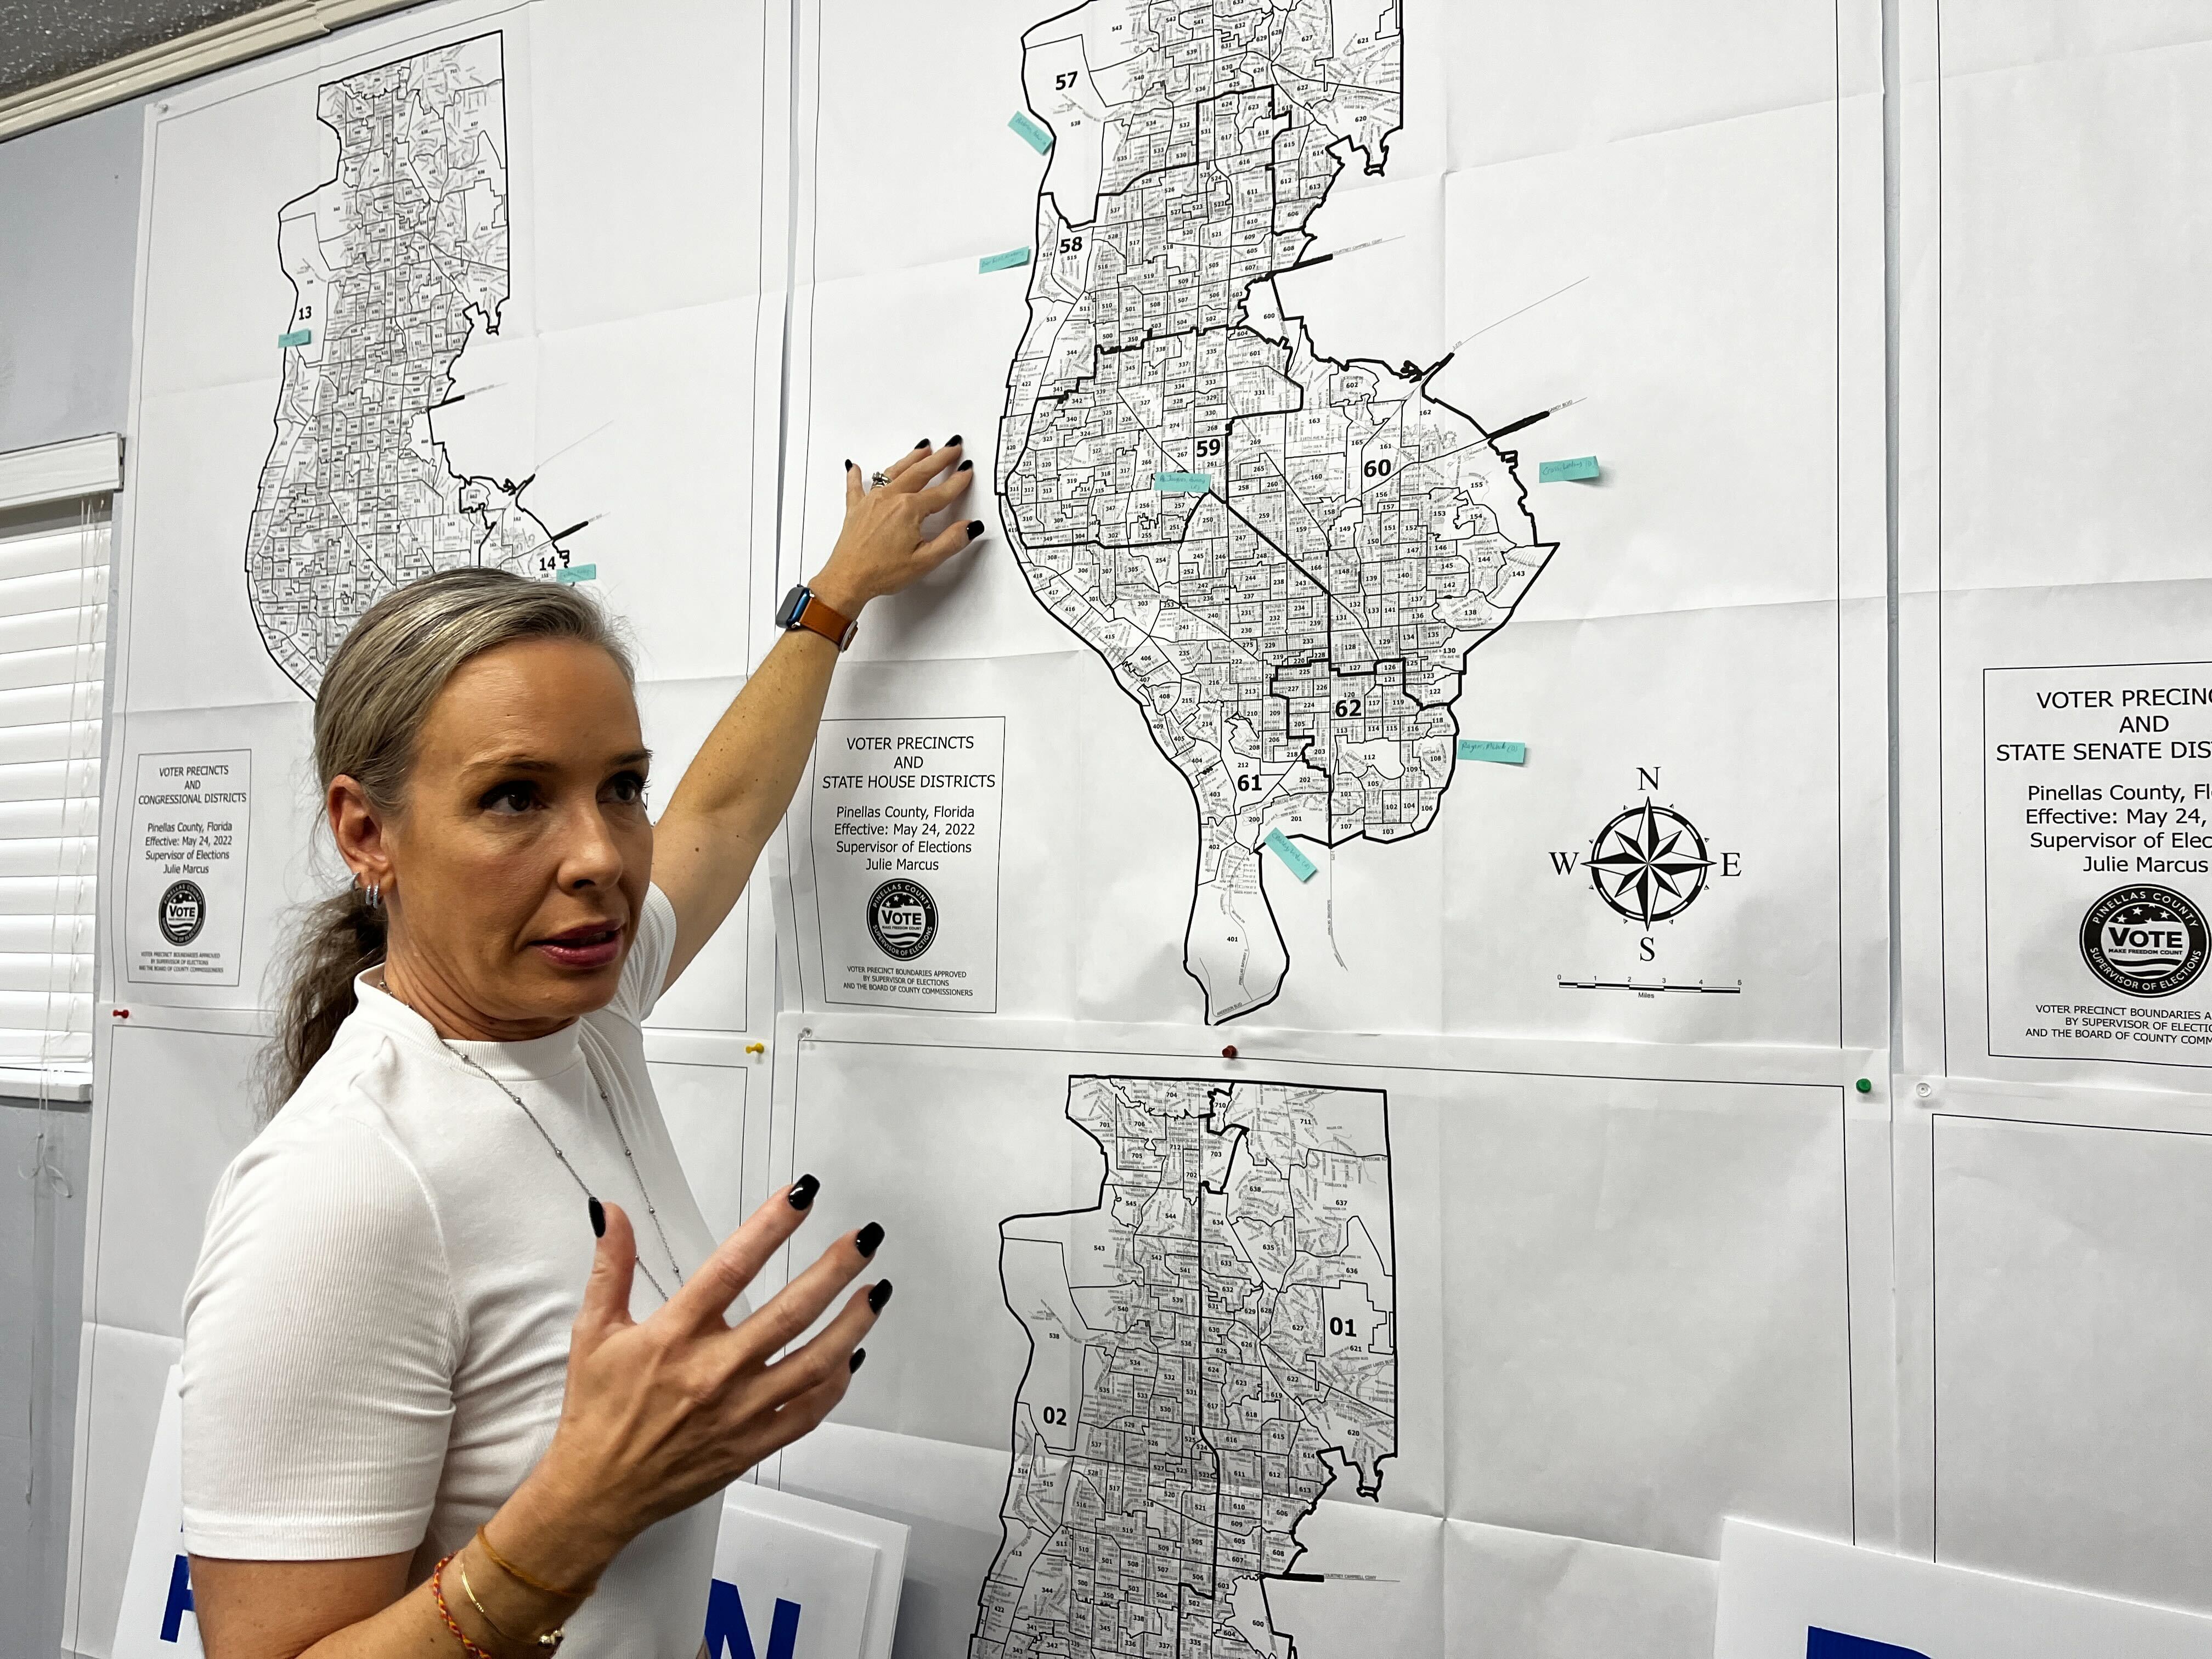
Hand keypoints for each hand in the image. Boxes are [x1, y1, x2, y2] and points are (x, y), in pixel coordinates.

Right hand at [495, 1181, 887, 1583]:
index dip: (771, 1227)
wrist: (597, 1492)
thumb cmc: (597, 1410)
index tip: (803, 1194)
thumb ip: (611, 1268)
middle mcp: (714, 1371)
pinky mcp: (752, 1445)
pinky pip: (808, 1411)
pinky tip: (852, 1355)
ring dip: (851, 1324)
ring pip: (813, 1363)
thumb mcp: (594, 1332)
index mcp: (675, 1335)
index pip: (731, 1269)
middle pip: (790, 1312)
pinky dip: (836, 1383)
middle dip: (835, 1271)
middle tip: (866, 1240)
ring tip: (877, 1291)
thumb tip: (610, 1210)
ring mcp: (740, 1411)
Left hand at [809, 438, 982, 614]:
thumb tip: (970, 526)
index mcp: (909, 509)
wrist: (847, 579)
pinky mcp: (856, 509)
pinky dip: (856, 475)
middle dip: (939, 458)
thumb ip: (951, 541)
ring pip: (893, 472)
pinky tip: (855, 467)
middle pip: (920, 472)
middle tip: (953, 447)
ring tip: (922, 448)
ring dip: (910, 458)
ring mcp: (871, 501)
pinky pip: (856, 487)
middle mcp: (890, 499)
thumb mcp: (925, 561)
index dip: (957, 482)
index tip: (967, 471)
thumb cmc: (881, 572)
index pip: (941, 493)